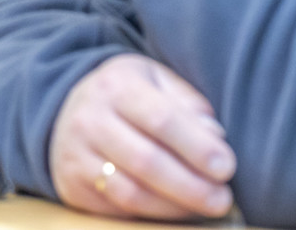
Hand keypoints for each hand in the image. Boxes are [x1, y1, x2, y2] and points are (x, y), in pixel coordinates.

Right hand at [50, 54, 235, 220]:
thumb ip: (187, 105)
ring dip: (174, 206)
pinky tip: (176, 210)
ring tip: (205, 207)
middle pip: (146, 161)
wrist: (69, 107)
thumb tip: (215, 138)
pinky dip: (152, 214)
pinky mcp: (72, 185)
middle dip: (191, 185)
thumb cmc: (128, 95)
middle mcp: (90, 118)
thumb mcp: (156, 81)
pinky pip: (116, 209)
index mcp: (117, 85)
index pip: (161, 119)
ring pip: (130, 192)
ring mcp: (76, 154)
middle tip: (222, 198)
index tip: (226, 167)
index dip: (197, 147)